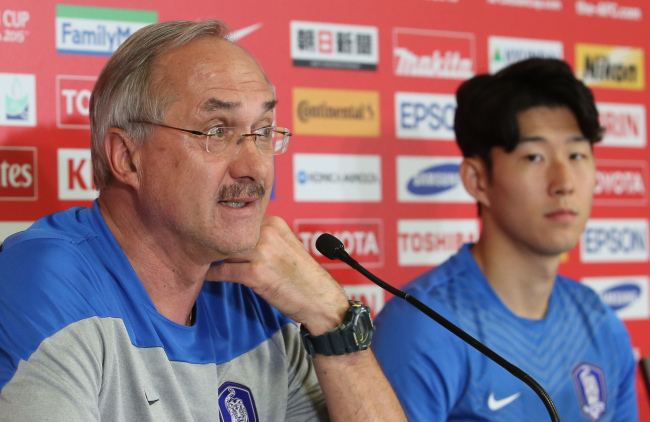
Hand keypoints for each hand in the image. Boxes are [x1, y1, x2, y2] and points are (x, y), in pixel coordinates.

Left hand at [206, 215, 348, 334]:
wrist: (319, 299)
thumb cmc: (302, 277)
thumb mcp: (286, 246)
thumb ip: (263, 237)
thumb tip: (234, 236)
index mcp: (275, 223)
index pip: (238, 220)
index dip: (222, 229)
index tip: (206, 233)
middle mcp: (268, 233)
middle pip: (227, 233)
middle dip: (212, 242)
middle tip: (195, 247)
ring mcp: (262, 253)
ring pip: (222, 250)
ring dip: (209, 257)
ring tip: (197, 261)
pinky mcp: (256, 273)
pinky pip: (222, 271)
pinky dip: (211, 275)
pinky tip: (205, 277)